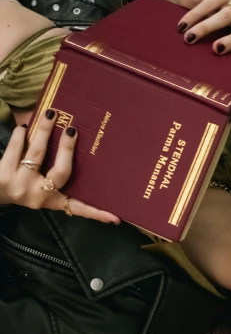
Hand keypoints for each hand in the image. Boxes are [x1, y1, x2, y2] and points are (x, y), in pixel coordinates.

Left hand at [0, 111, 119, 223]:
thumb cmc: (20, 182)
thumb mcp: (40, 185)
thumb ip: (57, 173)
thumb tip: (76, 141)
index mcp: (52, 200)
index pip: (79, 208)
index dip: (97, 213)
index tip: (116, 218)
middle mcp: (38, 196)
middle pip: (61, 172)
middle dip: (67, 148)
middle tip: (72, 130)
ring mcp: (20, 185)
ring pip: (36, 153)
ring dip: (43, 131)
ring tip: (50, 114)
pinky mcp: (3, 175)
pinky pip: (16, 148)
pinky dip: (20, 135)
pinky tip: (23, 128)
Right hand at [155, 0, 230, 66]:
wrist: (180, 2)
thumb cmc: (199, 33)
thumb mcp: (211, 50)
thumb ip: (224, 67)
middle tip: (217, 51)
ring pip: (224, 17)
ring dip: (204, 29)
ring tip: (189, 39)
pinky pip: (209, 4)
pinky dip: (194, 16)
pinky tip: (183, 26)